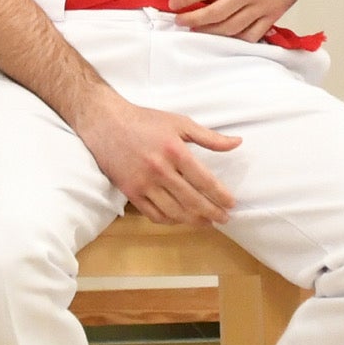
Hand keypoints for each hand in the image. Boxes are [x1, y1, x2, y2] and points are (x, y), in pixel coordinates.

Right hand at [78, 89, 243, 225]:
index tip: (231, 203)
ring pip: (174, 212)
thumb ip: (209, 137)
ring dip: (194, 221)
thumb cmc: (145, 121)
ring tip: (207, 223)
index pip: (204, 181)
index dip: (220, 195)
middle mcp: (160, 170)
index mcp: (175, 151)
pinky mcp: (130, 192)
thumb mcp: (180, 123)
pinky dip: (170, 220)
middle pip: (192, 201)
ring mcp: (144, 184)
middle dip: (212, 213)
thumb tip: (237, 143)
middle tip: (225, 219)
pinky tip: (181, 219)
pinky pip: (153, 214)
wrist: (106, 124)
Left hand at [168, 0, 331, 40]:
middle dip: (193, 19)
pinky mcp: (274, 15)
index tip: (173, 4)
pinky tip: (224, 36)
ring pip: (231, 27)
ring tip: (197, 29)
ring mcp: (263, 6)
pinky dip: (236, 38)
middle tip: (180, 21)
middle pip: (215, 13)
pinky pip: (252, 35)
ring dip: (210, 32)